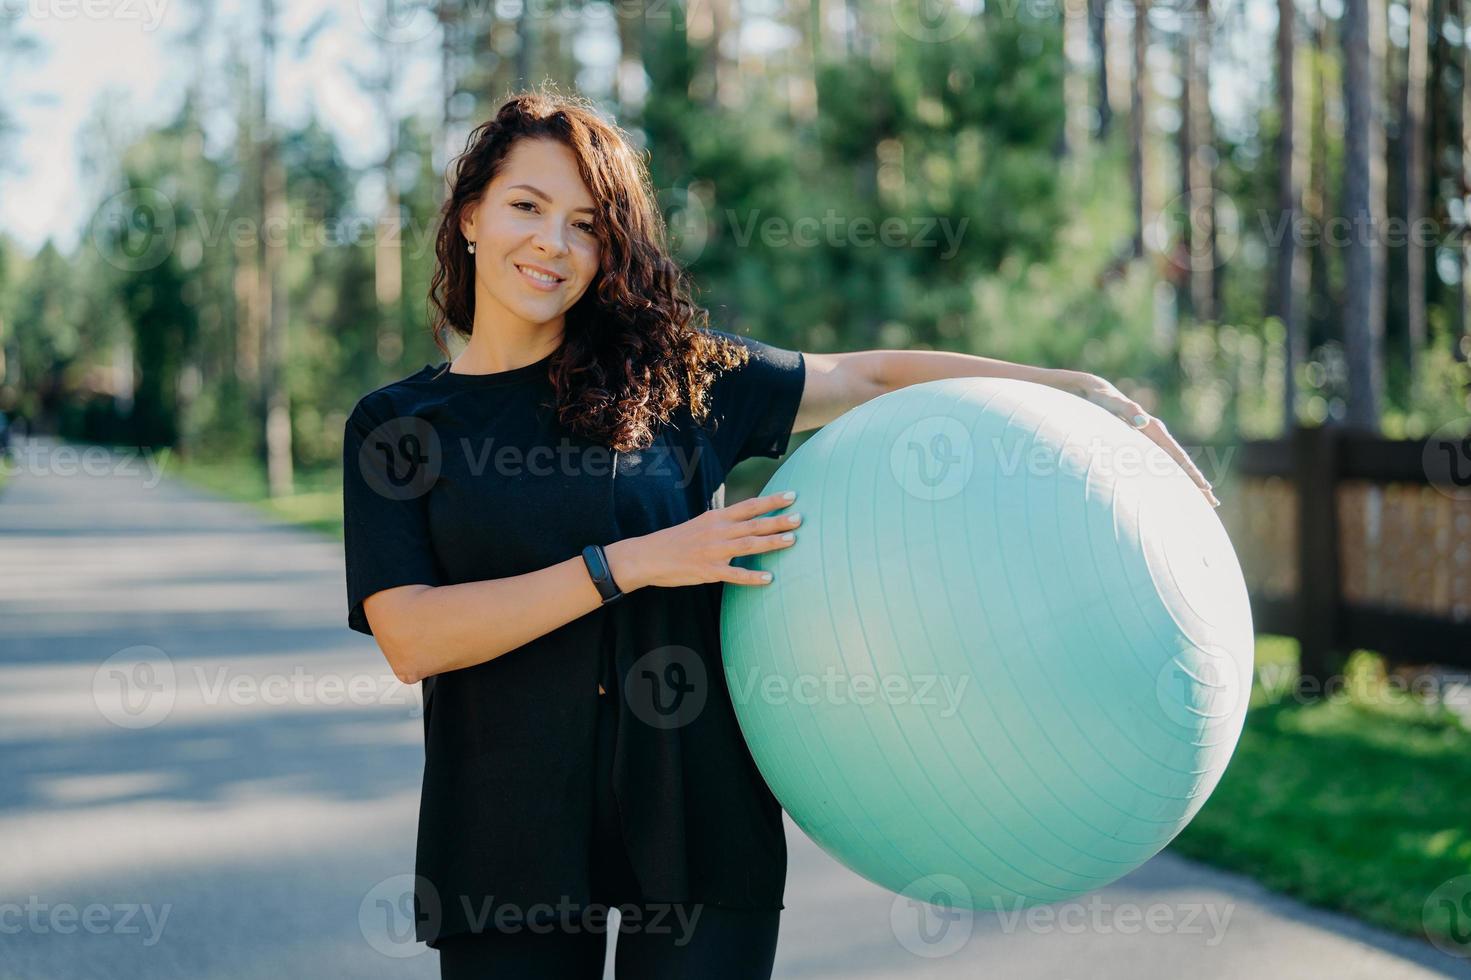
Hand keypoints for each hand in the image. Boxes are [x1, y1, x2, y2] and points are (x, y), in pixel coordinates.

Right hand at [606, 490, 801, 589]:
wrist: (649, 556)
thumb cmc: (677, 540)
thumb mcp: (701, 524)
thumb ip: (724, 523)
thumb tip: (747, 520)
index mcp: (716, 518)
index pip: (748, 505)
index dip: (771, 500)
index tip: (791, 495)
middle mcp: (717, 531)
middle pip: (753, 524)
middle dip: (778, 520)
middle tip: (800, 518)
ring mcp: (713, 551)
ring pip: (748, 545)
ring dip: (771, 542)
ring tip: (792, 540)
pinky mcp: (708, 571)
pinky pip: (734, 575)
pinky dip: (752, 577)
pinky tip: (769, 578)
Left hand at [1044, 370, 1220, 507]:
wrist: (1101, 394)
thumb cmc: (1105, 400)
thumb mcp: (1113, 404)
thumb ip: (1128, 410)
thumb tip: (1142, 421)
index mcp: (1154, 429)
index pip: (1177, 455)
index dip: (1190, 472)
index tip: (1205, 487)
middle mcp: (1158, 436)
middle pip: (1182, 464)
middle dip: (1197, 483)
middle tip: (1213, 503)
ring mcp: (1152, 442)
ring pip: (1174, 466)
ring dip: (1189, 484)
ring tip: (1204, 501)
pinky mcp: (1144, 446)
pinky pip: (1162, 465)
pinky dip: (1172, 478)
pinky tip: (1176, 490)